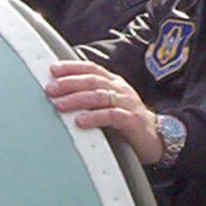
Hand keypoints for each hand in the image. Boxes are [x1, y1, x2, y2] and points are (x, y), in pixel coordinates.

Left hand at [45, 60, 163, 164]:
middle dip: (69, 83)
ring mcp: (127, 103)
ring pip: (99, 96)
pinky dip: (94, 117)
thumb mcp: (109, 104)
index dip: (72, 67)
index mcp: (114, 82)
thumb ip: (91, 97)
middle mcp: (120, 89)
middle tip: (50, 89)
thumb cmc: (127, 121)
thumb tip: (61, 94)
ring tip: (59, 104)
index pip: (91, 68)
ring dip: (77, 99)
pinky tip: (80, 121)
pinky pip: (111, 116)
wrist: (155, 137)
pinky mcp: (131, 120)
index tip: (53, 70)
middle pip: (92, 80)